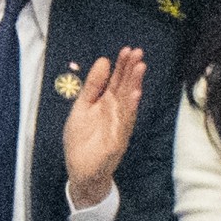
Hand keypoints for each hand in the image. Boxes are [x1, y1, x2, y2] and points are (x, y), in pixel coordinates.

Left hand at [63, 47, 145, 207]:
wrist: (81, 171)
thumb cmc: (81, 140)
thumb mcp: (81, 107)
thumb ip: (92, 86)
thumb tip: (103, 61)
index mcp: (107, 103)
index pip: (117, 80)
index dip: (122, 66)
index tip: (128, 50)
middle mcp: (116, 112)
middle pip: (125, 87)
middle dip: (131, 70)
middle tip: (138, 53)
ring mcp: (119, 125)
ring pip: (128, 102)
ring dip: (135, 84)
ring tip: (140, 68)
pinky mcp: (118, 140)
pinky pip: (125, 122)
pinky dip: (130, 108)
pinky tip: (135, 94)